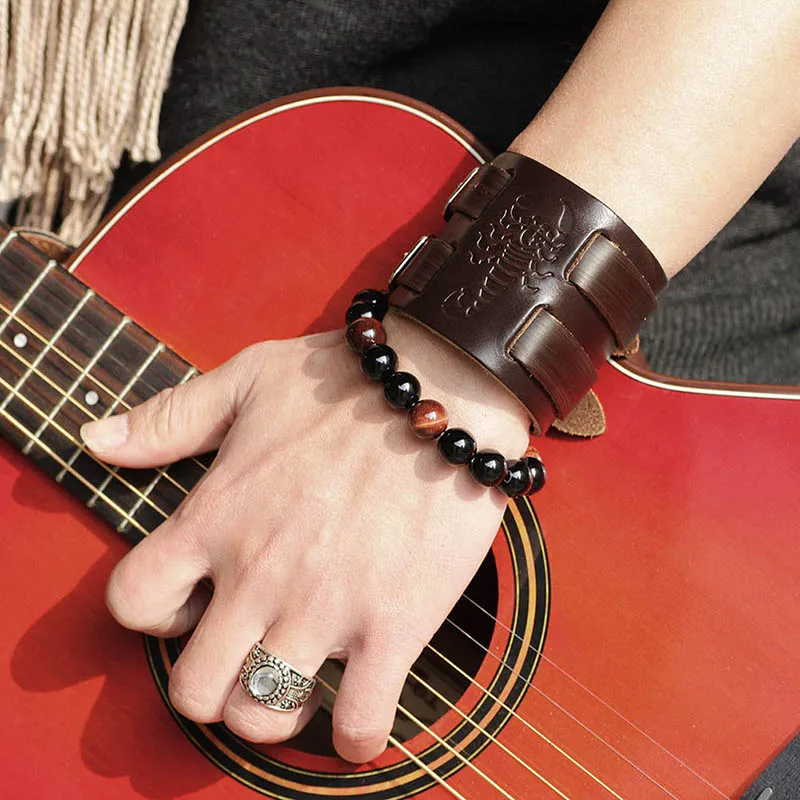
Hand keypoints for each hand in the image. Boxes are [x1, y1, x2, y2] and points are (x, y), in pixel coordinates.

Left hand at [81, 313, 529, 762]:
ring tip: (298, 680)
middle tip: (245, 655)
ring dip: (271, 714)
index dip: (155, 612)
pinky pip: (360, 725)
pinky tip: (361, 712)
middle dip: (209, 684)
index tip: (197, 600)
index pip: (135, 603)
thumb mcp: (247, 379)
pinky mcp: (394, 625)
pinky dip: (355, 739)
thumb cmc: (348, 381)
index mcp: (216, 517)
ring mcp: (325, 607)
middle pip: (191, 688)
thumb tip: (95, 440)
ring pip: (260, 718)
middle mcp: (258, 574)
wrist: (445, 388)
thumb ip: (168, 417)